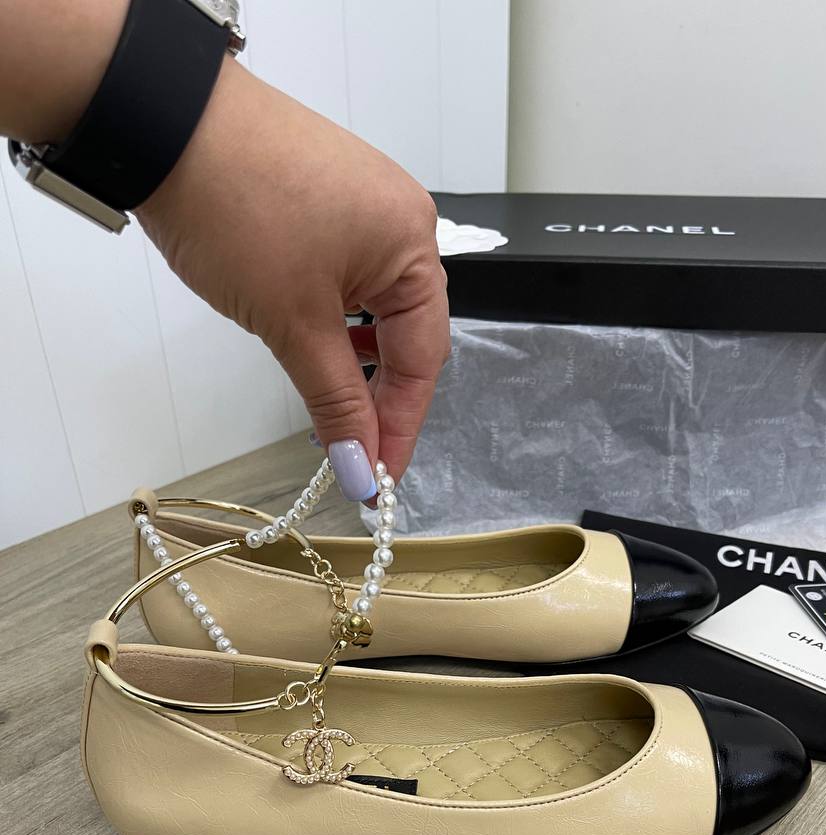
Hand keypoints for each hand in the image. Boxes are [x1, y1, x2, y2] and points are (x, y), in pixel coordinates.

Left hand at [138, 57, 448, 497]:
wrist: (163, 120)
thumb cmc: (239, 212)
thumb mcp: (294, 323)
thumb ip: (336, 402)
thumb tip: (361, 469)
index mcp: (415, 244)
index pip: (422, 359)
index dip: (399, 426)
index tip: (377, 481)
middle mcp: (403, 219)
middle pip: (406, 334)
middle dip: (378, 398)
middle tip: (351, 455)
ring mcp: (364, 203)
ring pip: (374, 308)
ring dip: (354, 361)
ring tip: (330, 406)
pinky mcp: (326, 197)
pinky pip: (348, 276)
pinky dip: (335, 320)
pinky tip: (315, 344)